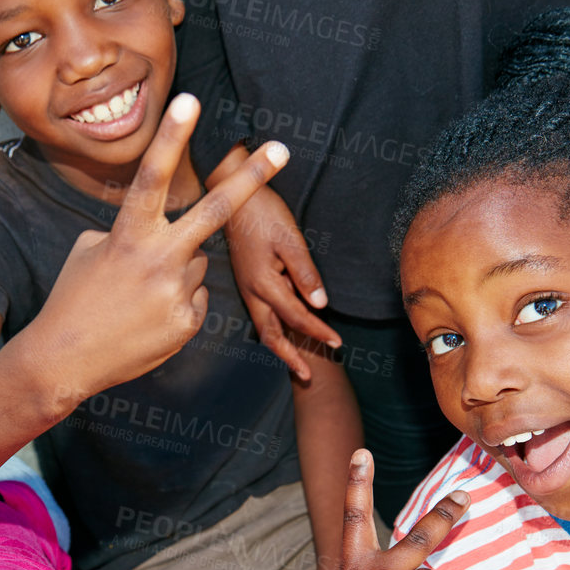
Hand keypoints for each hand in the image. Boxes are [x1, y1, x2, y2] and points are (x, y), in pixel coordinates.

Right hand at [26, 95, 290, 401]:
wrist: (65, 359)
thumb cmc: (74, 300)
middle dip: (251, 179)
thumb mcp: (89, 253)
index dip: (172, 136)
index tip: (191, 100)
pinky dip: (178, 303)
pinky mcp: (188, 323)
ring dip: (178, 272)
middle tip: (282, 148)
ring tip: (141, 297)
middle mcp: (158, 259)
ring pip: (198, 263)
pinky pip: (197, 297)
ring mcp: (176, 292)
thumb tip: (165, 234)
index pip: (153, 175)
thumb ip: (130, 234)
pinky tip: (149, 318)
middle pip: (213, 211)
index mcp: (128, 235)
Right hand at [210, 143, 340, 379]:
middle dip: (290, 356)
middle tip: (308, 376)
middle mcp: (251, 291)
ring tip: (298, 360)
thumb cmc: (262, 212)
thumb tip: (320, 304)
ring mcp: (246, 287)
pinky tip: (284, 329)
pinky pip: (261, 313)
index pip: (296, 316)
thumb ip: (305, 273)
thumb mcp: (289, 239)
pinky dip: (274, 328)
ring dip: (281, 345)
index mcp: (262, 283)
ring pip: (263, 326)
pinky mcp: (246, 280)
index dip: (318, 331)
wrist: (232, 194)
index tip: (337, 343)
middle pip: (270, 334)